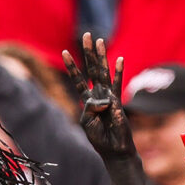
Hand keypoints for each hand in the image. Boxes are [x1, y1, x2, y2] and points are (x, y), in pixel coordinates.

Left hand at [64, 33, 131, 157]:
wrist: (114, 149)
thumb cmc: (100, 138)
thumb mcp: (87, 123)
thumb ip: (90, 108)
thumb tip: (102, 98)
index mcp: (87, 100)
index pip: (78, 79)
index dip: (71, 66)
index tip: (65, 51)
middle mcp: (98, 95)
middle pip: (92, 69)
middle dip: (88, 52)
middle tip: (87, 35)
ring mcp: (108, 96)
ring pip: (103, 72)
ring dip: (101, 56)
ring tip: (99, 40)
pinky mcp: (118, 102)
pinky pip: (117, 84)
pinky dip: (119, 72)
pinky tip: (119, 59)